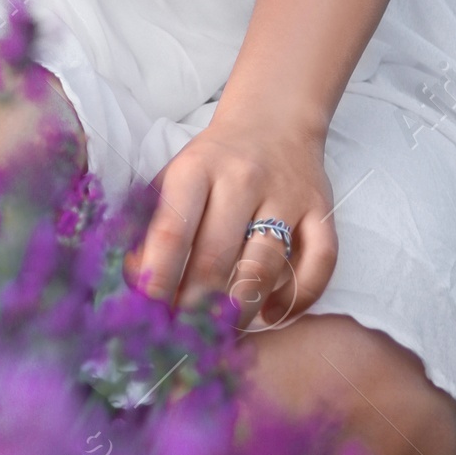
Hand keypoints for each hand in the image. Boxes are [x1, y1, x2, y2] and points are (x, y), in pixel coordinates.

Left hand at [124, 117, 336, 329]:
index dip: (158, 277)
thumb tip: (134, 281)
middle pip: (217, 256)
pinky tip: (271, 313)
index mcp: (197, 168)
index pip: (173, 231)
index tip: (148, 314)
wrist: (273, 119)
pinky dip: (298, 298)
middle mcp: (243, 179)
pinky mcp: (321, 210)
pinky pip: (320, 263)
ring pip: (264, 266)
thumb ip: (153, 226)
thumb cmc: (214, 161)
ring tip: (222, 330)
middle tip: (183, 335)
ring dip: (239, 309)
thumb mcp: (175, 178)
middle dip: (195, 305)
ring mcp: (286, 195)